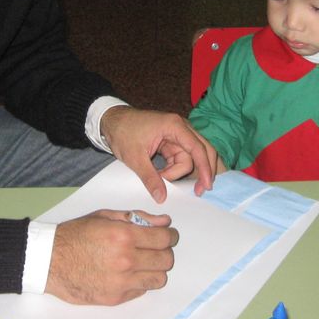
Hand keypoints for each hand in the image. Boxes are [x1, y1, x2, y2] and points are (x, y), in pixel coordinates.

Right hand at [45, 209, 176, 304]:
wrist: (49, 261)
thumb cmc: (75, 234)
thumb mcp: (105, 216)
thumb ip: (137, 217)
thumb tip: (164, 221)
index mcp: (124, 236)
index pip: (164, 239)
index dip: (171, 236)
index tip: (169, 235)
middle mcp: (126, 260)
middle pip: (166, 261)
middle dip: (166, 252)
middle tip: (157, 248)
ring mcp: (121, 282)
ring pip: (159, 279)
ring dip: (156, 269)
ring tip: (145, 262)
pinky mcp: (115, 298)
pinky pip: (142, 291)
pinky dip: (141, 282)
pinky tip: (129, 272)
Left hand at [100, 106, 216, 200]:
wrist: (111, 121)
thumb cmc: (122, 132)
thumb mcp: (134, 157)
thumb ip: (150, 177)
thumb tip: (161, 197)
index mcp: (174, 126)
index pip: (197, 148)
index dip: (205, 168)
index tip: (206, 185)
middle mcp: (180, 128)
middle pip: (201, 150)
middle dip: (202, 170)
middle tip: (199, 191)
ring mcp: (176, 135)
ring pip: (189, 158)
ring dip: (179, 172)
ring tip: (161, 179)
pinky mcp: (170, 142)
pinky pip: (179, 158)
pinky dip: (174, 169)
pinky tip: (163, 176)